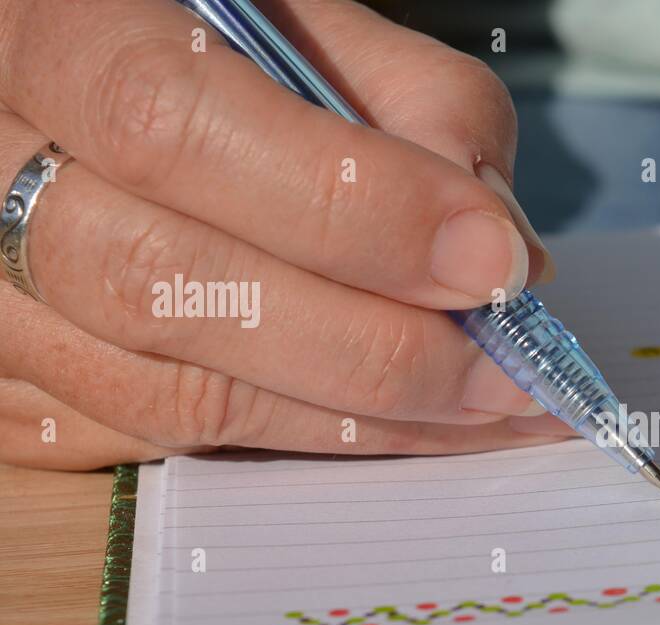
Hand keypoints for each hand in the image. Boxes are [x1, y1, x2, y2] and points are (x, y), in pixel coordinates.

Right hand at [0, 0, 568, 469]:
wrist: (84, 94)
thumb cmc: (205, 48)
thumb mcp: (304, 22)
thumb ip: (414, 106)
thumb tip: (505, 251)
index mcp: (43, 28)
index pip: (174, 124)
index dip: (349, 208)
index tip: (490, 262)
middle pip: (165, 289)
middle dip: (371, 348)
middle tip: (507, 375)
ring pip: (167, 395)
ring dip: (352, 421)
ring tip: (478, 415)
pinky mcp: (14, 388)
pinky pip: (159, 445)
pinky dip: (296, 441)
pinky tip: (388, 426)